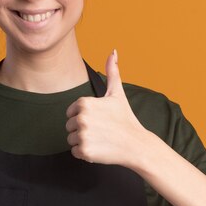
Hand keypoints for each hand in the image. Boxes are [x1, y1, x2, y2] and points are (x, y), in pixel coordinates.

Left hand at [65, 49, 146, 165]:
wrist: (136, 144)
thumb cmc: (125, 119)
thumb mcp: (117, 94)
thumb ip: (112, 71)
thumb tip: (113, 52)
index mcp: (84, 103)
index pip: (70, 113)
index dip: (84, 117)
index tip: (98, 120)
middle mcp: (81, 118)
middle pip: (69, 126)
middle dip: (82, 130)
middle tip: (100, 130)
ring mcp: (83, 135)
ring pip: (71, 139)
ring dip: (83, 141)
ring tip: (100, 139)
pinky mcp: (84, 151)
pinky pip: (75, 152)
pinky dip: (85, 153)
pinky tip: (99, 148)